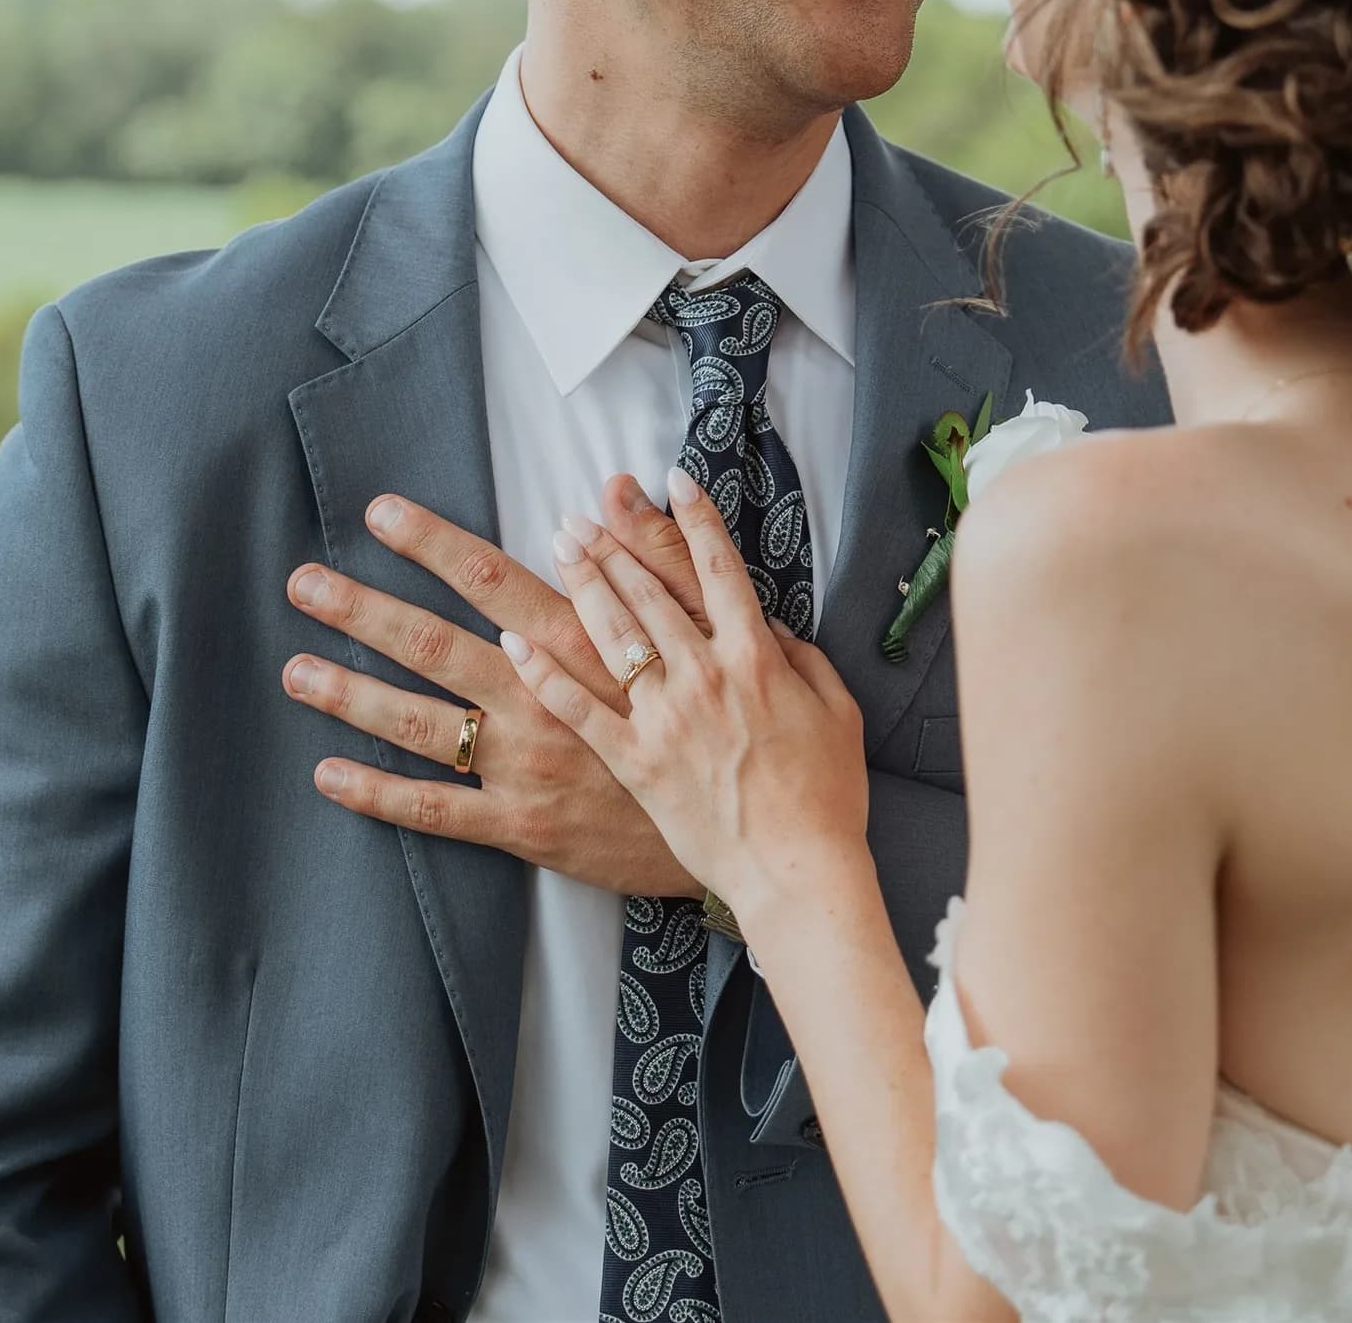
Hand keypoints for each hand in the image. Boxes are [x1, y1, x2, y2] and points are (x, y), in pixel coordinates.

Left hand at [283, 478, 710, 896]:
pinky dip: (379, 794)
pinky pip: (437, 811)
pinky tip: (327, 773)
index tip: (379, 513)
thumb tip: (620, 487)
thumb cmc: (736, 727)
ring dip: (353, 693)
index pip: (493, 579)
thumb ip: (658, 557)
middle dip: (364, 610)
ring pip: (422, 723)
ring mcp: (529, 765)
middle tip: (302, 582)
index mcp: (586, 646)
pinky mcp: (526, 826)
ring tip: (295, 666)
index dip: (432, 543)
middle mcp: (546, 698)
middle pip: (436, 645)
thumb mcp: (715, 629)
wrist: (759, 834)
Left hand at [502, 466, 870, 914]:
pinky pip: (580, 710)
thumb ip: (802, 660)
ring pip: (612, 634)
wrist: (798, 872)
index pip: (718, 570)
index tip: (669, 479)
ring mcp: (664, 719)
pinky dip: (545, 673)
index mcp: (756, 659)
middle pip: (651, 592)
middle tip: (584, 508)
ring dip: (582, 581)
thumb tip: (769, 625)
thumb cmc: (827, 797)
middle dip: (616, 542)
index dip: (694, 519)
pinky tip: (514, 640)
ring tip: (558, 542)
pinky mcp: (634, 763)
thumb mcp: (837, 713)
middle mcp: (704, 676)